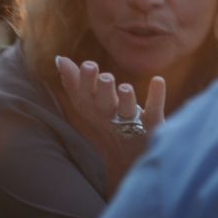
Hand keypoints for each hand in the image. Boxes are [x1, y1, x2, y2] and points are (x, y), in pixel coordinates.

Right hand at [54, 56, 166, 182]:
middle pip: (103, 103)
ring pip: (126, 110)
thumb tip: (59, 58)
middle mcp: (108, 116)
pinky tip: (157, 80)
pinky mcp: (152, 125)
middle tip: (106, 78)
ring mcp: (130, 122)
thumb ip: (74, 81)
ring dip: (126, 99)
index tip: (89, 65)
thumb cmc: (106, 122)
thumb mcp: (88, 104)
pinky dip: (156, 96)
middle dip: (104, 89)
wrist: (130, 158)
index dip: (85, 81)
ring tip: (125, 88)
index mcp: (92, 109)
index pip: (82, 95)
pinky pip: (153, 111)